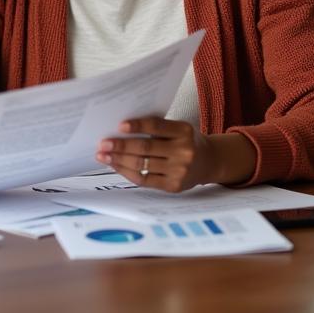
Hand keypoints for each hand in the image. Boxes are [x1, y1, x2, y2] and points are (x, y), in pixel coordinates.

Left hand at [95, 116, 218, 192]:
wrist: (209, 162)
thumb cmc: (185, 141)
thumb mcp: (178, 129)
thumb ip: (156, 127)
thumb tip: (120, 129)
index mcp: (184, 131)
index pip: (156, 126)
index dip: (137, 126)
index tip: (119, 126)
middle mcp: (184, 151)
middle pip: (146, 148)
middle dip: (121, 146)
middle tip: (103, 143)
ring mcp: (179, 171)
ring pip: (142, 165)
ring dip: (119, 160)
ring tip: (103, 156)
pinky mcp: (173, 186)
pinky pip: (145, 180)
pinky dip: (127, 172)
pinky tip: (116, 166)